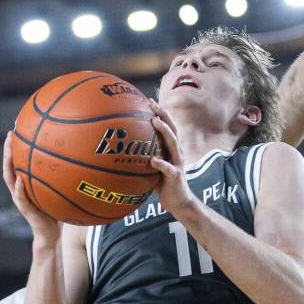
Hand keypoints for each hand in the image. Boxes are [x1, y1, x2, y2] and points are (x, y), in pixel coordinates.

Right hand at [3, 131, 59, 248]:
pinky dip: (19, 188)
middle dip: (8, 149)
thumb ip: (62, 178)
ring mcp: (20, 199)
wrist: (51, 235)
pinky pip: (20, 197)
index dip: (16, 146)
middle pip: (9, 166)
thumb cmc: (56, 212)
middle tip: (10, 134)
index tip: (17, 129)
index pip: (17, 162)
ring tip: (9, 151)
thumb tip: (78, 160)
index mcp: (25, 184)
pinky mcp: (25, 210)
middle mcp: (19, 189)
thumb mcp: (58, 192)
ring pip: (9, 178)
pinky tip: (20, 179)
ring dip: (8, 164)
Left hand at [148, 100, 195, 217]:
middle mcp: (176, 153)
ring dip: (165, 131)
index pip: (167, 126)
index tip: (148, 100)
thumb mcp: (153, 168)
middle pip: (172, 129)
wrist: (178, 202)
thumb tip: (124, 149)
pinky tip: (152, 160)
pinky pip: (168, 169)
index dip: (159, 113)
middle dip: (163, 115)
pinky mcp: (176, 176)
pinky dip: (161, 164)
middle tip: (151, 104)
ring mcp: (177, 163)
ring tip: (155, 122)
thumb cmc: (163, 185)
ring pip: (173, 144)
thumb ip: (144, 157)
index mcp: (171, 149)